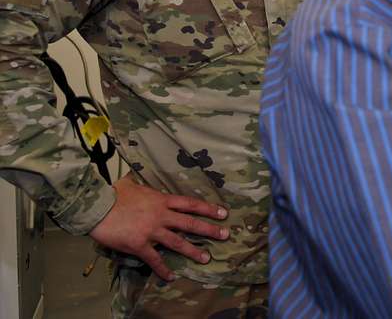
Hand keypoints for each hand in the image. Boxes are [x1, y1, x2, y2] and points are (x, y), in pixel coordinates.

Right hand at [89, 175, 229, 280]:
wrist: (97, 206)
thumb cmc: (114, 193)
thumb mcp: (135, 185)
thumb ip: (145, 188)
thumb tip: (142, 182)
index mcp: (162, 200)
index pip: (190, 204)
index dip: (208, 208)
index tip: (223, 213)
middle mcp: (161, 215)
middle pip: (190, 223)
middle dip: (209, 230)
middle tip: (225, 235)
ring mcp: (151, 231)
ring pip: (177, 242)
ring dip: (193, 251)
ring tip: (206, 258)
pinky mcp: (139, 245)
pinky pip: (154, 259)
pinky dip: (163, 269)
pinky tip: (170, 276)